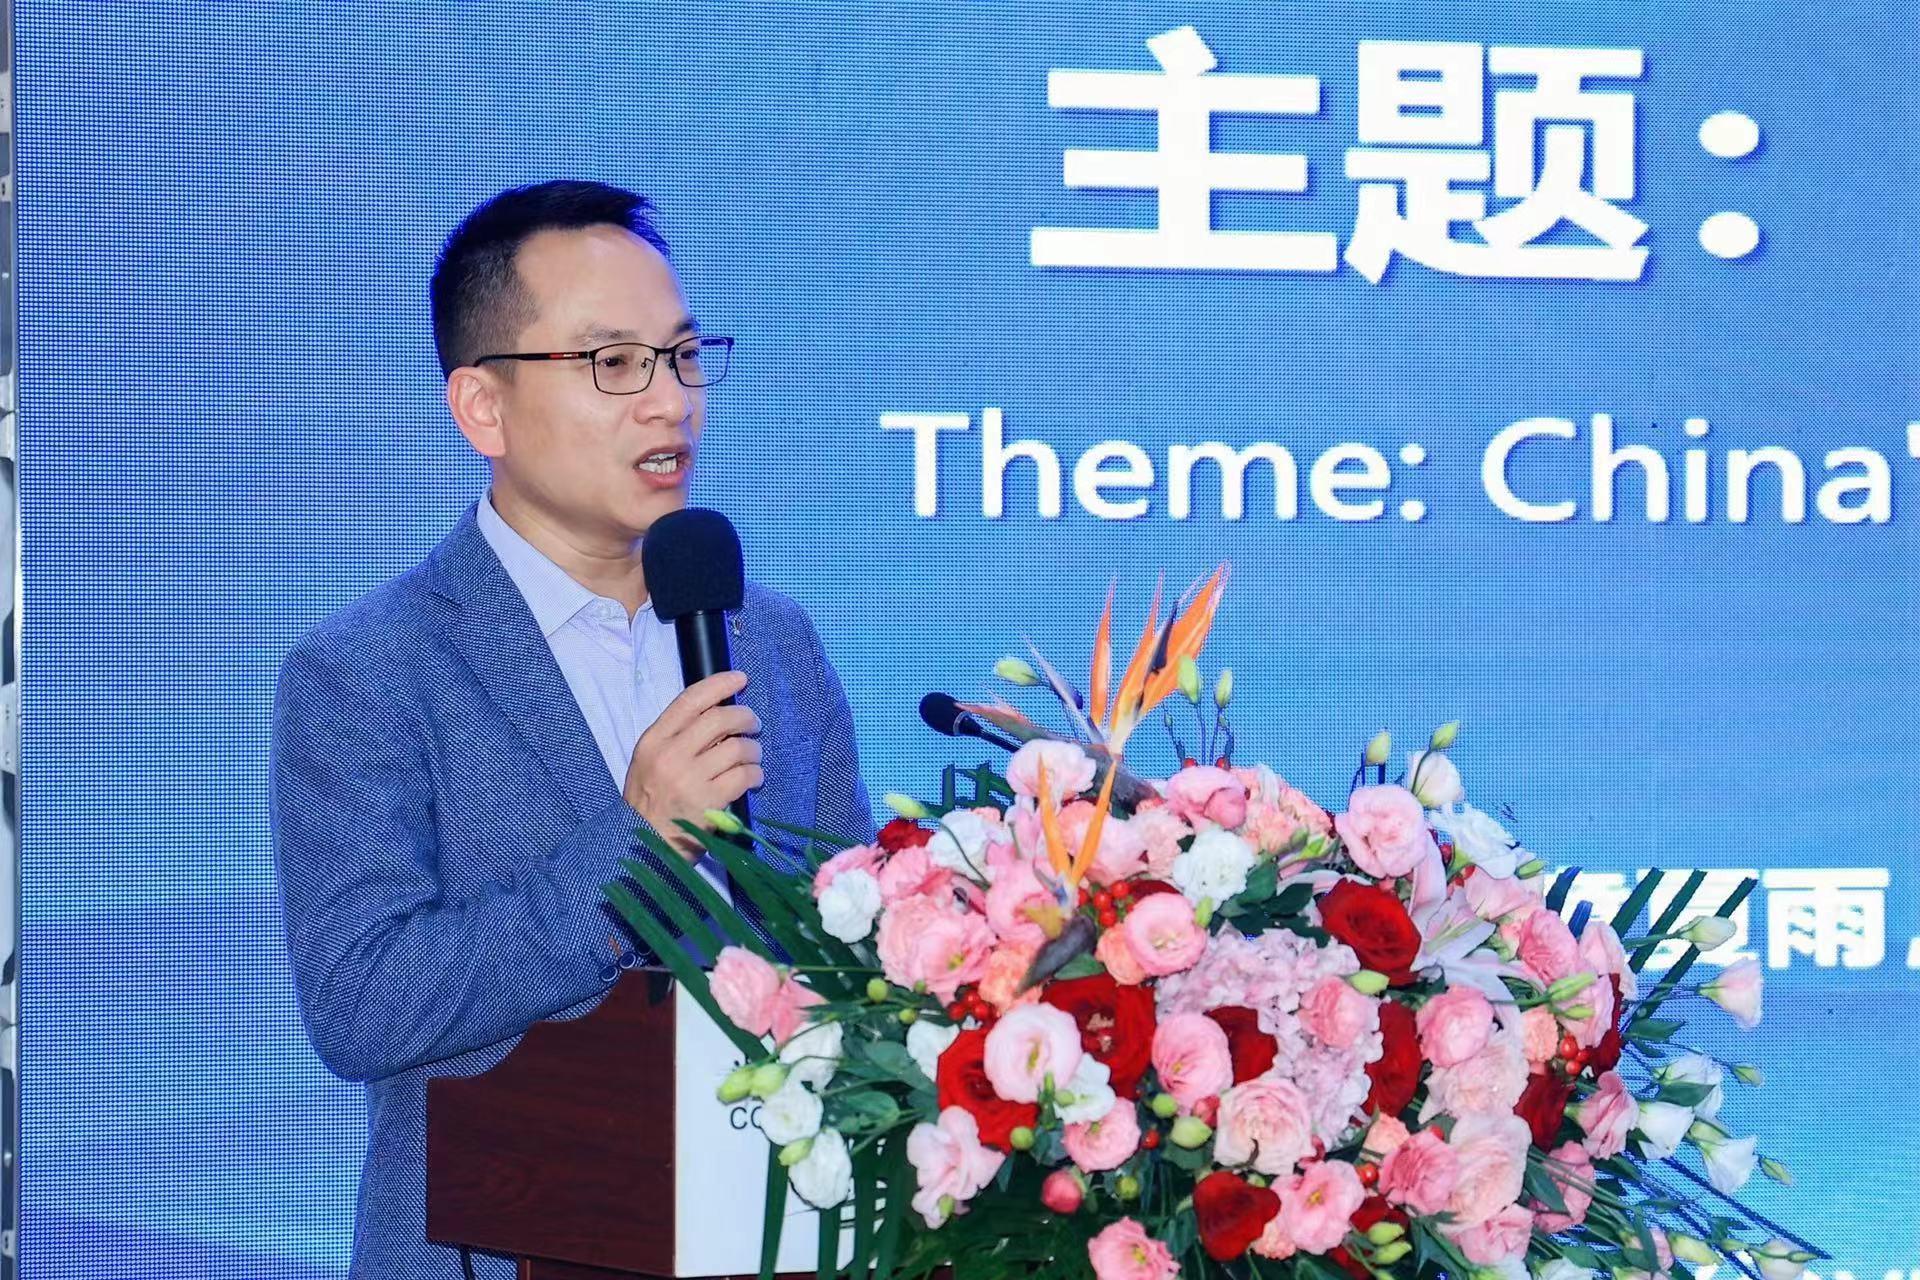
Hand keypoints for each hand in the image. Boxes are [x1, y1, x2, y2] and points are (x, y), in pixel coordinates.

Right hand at [623, 670, 763, 860]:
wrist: (641, 845)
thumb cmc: (649, 803)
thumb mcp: (649, 762)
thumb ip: (676, 738)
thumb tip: (718, 714)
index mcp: (653, 740)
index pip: (690, 700)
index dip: (719, 684)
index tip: (740, 678)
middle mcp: (670, 755)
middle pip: (720, 719)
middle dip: (745, 717)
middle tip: (753, 725)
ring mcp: (689, 779)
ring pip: (738, 748)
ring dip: (753, 750)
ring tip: (752, 758)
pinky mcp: (709, 803)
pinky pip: (745, 777)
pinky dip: (755, 775)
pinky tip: (753, 779)